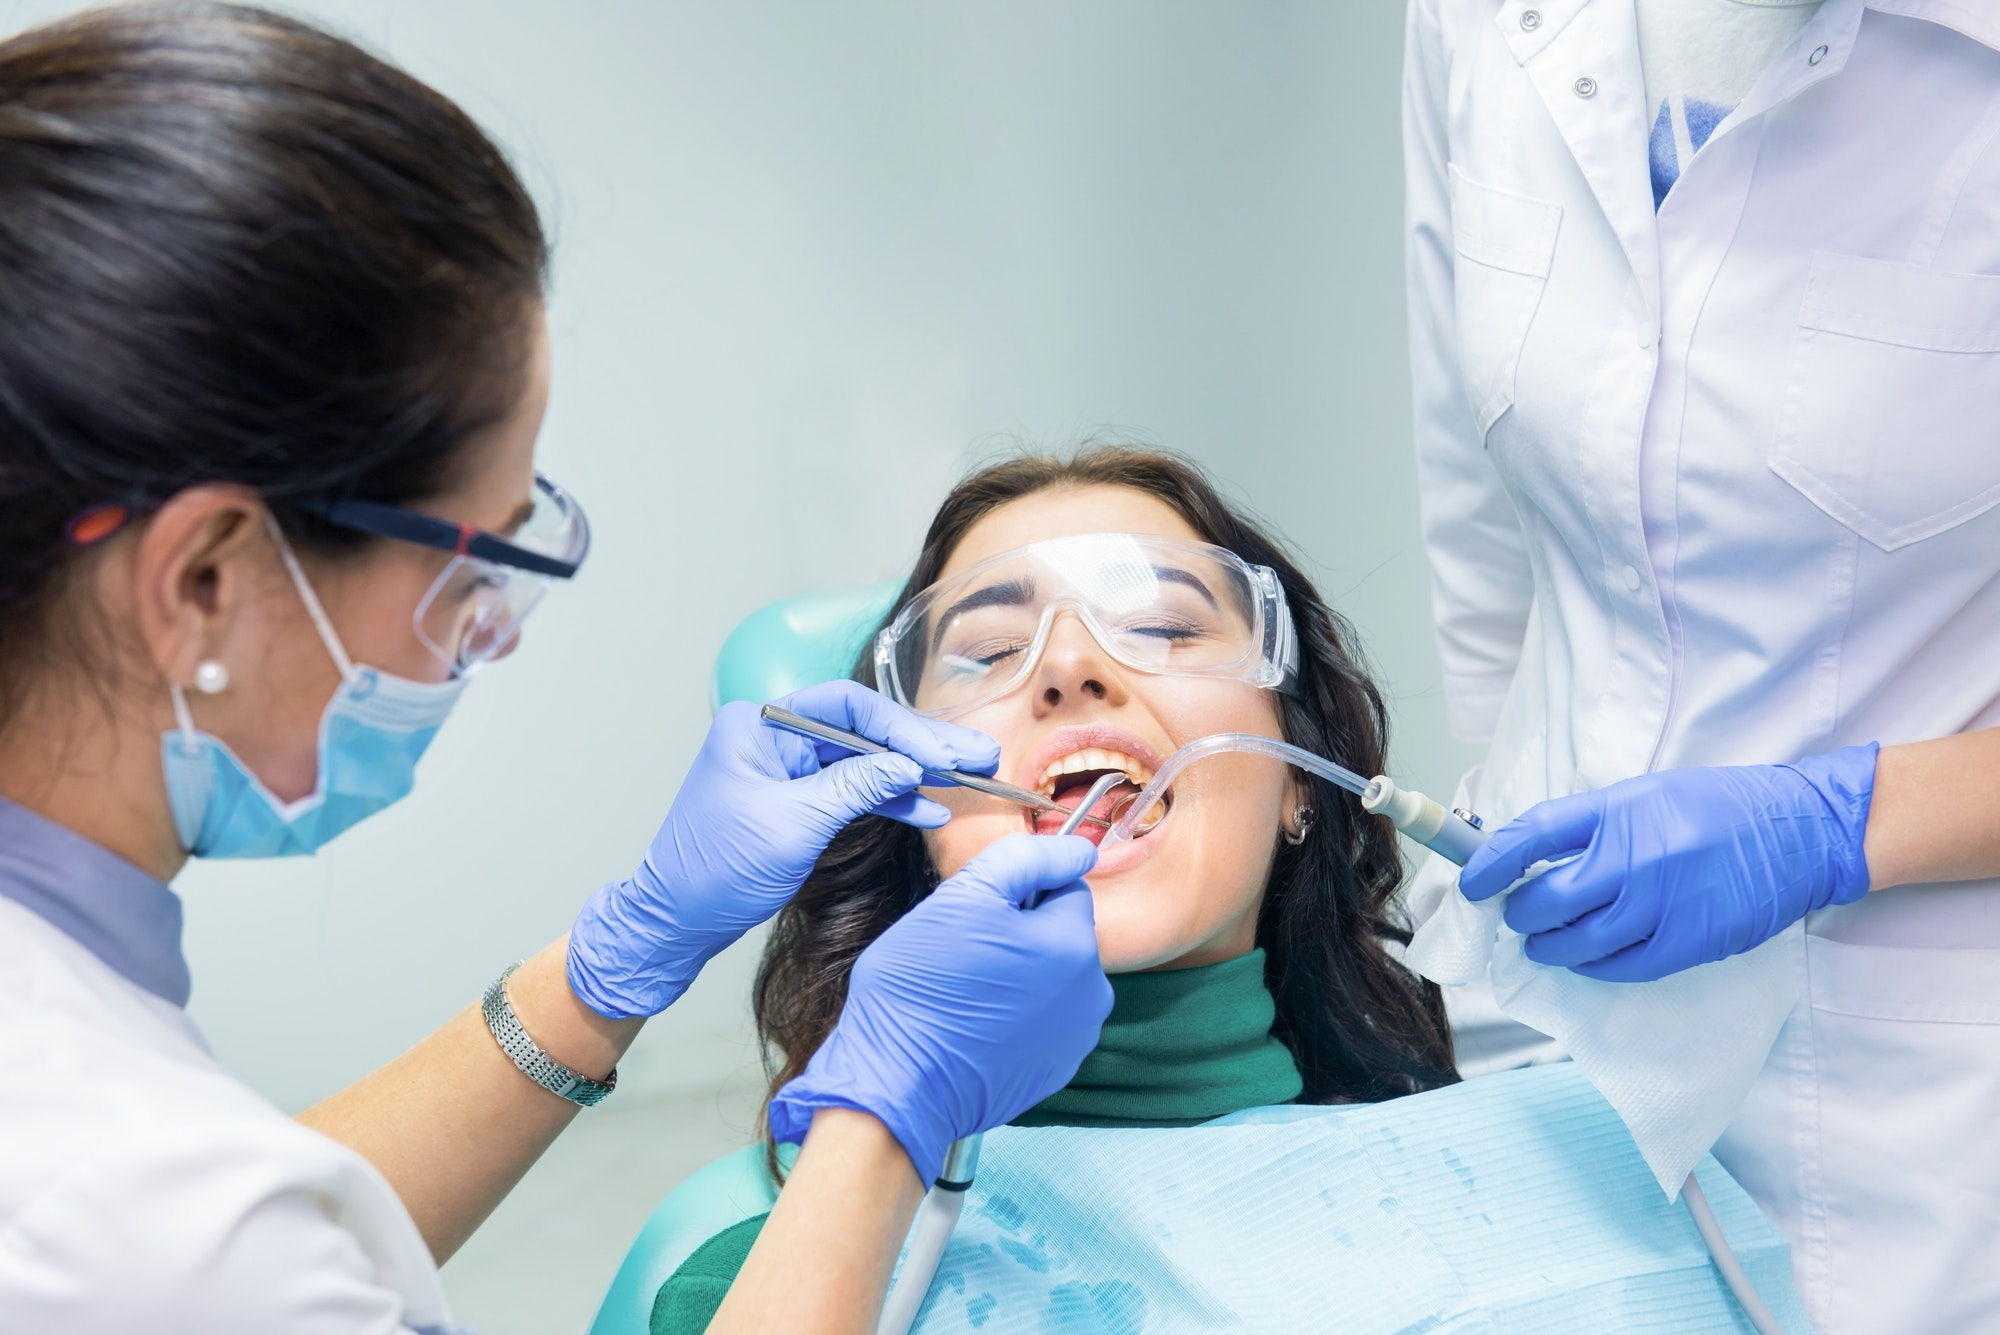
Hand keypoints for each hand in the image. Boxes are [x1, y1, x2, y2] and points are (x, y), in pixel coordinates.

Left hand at [567, 680, 1000, 1018]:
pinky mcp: (798, 801)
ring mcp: (788, 769)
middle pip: (863, 730)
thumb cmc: (713, 872)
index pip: (846, 707)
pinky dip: (891, 801)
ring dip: (916, 773)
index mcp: (760, 725)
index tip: (938, 754)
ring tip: (972, 776)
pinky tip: (930, 810)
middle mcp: (774, 737)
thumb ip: (854, 789)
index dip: (900, 729)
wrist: (673, 923)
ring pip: (866, 761)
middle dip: (922, 744)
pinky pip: (854, 791)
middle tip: (978, 752)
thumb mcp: (792, 826)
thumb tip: (908, 765)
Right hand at [768, 834, 1111, 1183]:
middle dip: (1022, 933)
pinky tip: (977, 1025)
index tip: (978, 913)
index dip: (1019, 890)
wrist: (897, 1085)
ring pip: (1054, 978)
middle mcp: (1092, 994)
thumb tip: (1079, 849)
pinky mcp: (1055, 1070)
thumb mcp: (962, 897)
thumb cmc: (921, 988)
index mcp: (1074, 945)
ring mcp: (1076, 1038)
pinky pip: (1044, 1021)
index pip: (1066, 886)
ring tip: (969, 991)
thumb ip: (1027, 860)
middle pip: (1062, 934)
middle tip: (966, 951)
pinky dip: (1018, 1016)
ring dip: (1022, 975)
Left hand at [1459, 744, 1878, 981]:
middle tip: (1517, 914)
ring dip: (1549, 946)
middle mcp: (1632, 858)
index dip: (1490, 861)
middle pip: (1545, 899)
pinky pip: (1619, 967)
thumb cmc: (1718, 808)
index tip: (1471, 881)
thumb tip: (1531, 855)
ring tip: (1544, 941)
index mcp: (1618, 812)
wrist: (1798, 832)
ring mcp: (1659, 905)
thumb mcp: (1646, 795)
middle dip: (1520, 913)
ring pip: (1576, 943)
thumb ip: (1591, 826)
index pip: (1532, 835)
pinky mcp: (1687, 943)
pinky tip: (1588, 957)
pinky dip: (1594, 966)